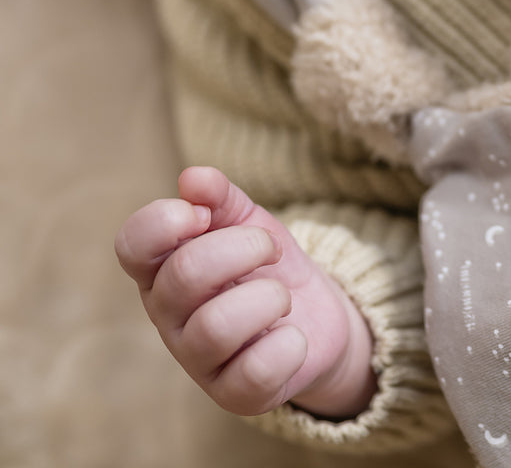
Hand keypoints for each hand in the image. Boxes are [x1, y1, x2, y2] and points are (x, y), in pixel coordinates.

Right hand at [114, 166, 377, 417]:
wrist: (315, 316)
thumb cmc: (266, 264)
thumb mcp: (248, 221)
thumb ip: (221, 197)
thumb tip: (192, 177)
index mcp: (162, 269)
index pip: (132, 243)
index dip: (168, 220)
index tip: (205, 214)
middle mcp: (169, 317)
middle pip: (184, 275)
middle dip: (243, 247)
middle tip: (269, 248)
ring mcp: (198, 361)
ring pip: (216, 327)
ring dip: (268, 296)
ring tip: (280, 296)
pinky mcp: (235, 395)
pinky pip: (255, 370)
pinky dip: (287, 344)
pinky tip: (291, 336)